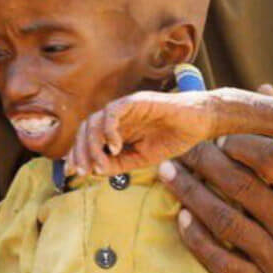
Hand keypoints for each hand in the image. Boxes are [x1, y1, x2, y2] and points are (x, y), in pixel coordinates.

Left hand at [65, 90, 213, 175]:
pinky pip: (112, 112)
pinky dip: (109, 130)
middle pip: (86, 129)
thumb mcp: (141, 160)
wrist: (198, 124)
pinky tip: (116, 147)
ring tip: (101, 163)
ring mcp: (124, 108)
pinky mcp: (135, 100)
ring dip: (92, 144)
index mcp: (115, 130)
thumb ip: (119, 164)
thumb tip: (95, 171)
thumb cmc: (171, 139)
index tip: (75, 172)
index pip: (87, 138)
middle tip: (83, 170)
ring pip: (95, 121)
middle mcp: (116, 117)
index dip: (77, 153)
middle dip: (80, 151)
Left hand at [159, 135, 272, 272]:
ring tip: (169, 174)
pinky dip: (196, 239)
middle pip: (241, 188)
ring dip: (190, 195)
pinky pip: (222, 262)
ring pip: (225, 222)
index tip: (219, 135)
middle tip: (183, 149)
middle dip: (205, 163)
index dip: (240, 143)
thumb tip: (263, 88)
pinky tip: (182, 217)